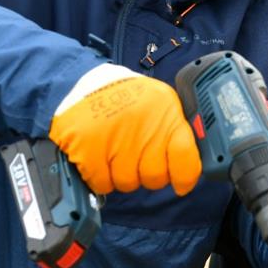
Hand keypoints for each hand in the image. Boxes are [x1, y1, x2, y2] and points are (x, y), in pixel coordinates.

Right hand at [48, 65, 199, 194]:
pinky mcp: (88, 147)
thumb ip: (174, 132)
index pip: (186, 157)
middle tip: (135, 157)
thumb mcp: (159, 103)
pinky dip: (99, 177)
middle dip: (146, 175)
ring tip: (114, 151)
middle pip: (154, 177)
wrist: (80, 83)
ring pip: (127, 183)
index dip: (184, 177)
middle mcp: (143, 123)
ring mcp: (115, 136)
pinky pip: (102, 184)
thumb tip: (187, 167)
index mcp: (165, 111)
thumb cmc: (124, 98)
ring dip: (120, 175)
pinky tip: (98, 157)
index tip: (180, 184)